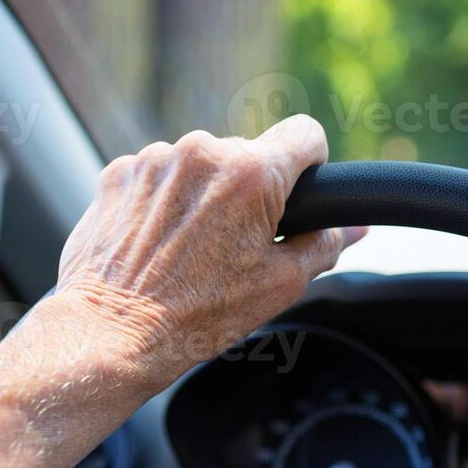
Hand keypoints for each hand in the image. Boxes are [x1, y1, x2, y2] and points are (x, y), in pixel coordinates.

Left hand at [26, 116, 363, 394]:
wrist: (112, 333)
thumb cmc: (197, 316)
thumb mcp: (279, 285)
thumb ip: (325, 245)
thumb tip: (355, 229)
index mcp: (251, 173)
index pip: (305, 133)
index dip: (310, 163)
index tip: (299, 191)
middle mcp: (202, 151)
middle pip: (247, 154)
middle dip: (249, 190)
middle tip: (236, 244)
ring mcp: (154, 159)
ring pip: (199, 165)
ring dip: (203, 196)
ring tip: (189, 251)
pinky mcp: (118, 173)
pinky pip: (158, 176)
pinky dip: (163, 202)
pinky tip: (157, 245)